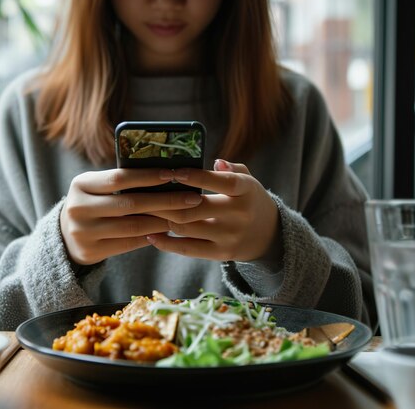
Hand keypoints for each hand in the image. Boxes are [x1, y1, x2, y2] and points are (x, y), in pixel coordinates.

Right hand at [60, 168, 202, 264]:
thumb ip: (121, 182)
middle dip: (166, 201)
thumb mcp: (96, 188)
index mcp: (81, 184)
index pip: (119, 178)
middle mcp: (78, 207)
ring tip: (184, 216)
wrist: (65, 237)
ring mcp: (83, 232)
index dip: (148, 176)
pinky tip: (167, 231)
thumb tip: (166, 175)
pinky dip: (151, 236)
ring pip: (133, 226)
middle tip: (192, 199)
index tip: (174, 174)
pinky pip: (129, 243)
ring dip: (163, 221)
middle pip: (130, 203)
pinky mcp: (91, 251)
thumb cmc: (92, 204)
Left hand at [145, 159, 280, 261]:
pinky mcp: (221, 254)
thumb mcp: (247, 180)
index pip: (223, 182)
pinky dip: (166, 243)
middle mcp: (240, 214)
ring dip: (162, 219)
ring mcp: (230, 236)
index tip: (175, 172)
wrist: (268, 236)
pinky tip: (151, 235)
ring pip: (187, 228)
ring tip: (145, 210)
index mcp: (247, 190)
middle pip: (196, 208)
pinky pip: (188, 249)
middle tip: (146, 193)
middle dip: (167, 201)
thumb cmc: (249, 200)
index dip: (198, 177)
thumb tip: (215, 161)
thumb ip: (230, 169)